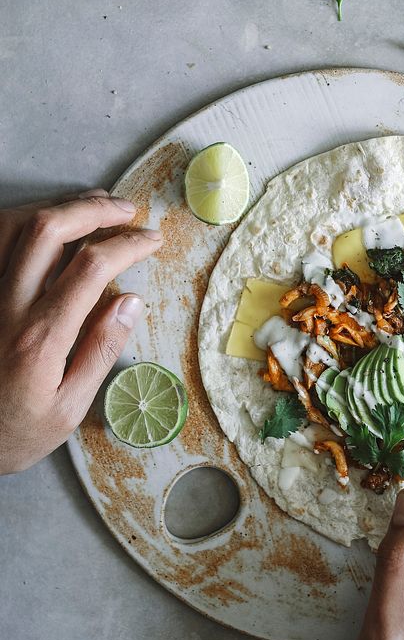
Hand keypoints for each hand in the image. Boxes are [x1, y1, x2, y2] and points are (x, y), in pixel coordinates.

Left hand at [0, 191, 161, 473]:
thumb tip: (131, 301)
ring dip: (58, 207)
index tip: (152, 240)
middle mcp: (6, 305)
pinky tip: (47, 222)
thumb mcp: (67, 410)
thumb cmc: (12, 432)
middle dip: (94, 210)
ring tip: (92, 206)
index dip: (128, 244)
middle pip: (48, 229)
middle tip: (125, 211)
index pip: (90, 267)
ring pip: (14, 224)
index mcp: (40, 337)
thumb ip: (101, 351)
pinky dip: (21, 220)